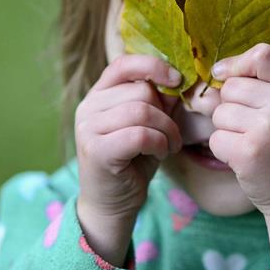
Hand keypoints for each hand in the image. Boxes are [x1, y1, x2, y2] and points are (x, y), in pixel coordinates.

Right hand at [74, 55, 181, 265]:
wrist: (111, 205)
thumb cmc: (132, 163)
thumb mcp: (148, 126)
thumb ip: (159, 101)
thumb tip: (182, 77)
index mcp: (99, 95)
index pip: (123, 64)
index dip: (153, 66)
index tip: (177, 80)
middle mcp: (88, 107)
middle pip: (140, 91)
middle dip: (167, 114)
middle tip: (173, 137)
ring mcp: (88, 128)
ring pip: (141, 111)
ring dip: (166, 130)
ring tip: (168, 146)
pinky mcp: (96, 150)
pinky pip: (139, 134)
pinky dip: (158, 143)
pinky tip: (159, 154)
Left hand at [208, 43, 269, 217]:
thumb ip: (264, 86)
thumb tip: (216, 72)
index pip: (263, 54)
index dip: (237, 63)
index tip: (225, 75)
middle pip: (231, 88)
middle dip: (231, 107)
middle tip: (254, 129)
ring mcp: (268, 128)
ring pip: (219, 114)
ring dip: (227, 130)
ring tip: (254, 145)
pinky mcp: (249, 152)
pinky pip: (216, 139)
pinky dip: (224, 151)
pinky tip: (246, 161)